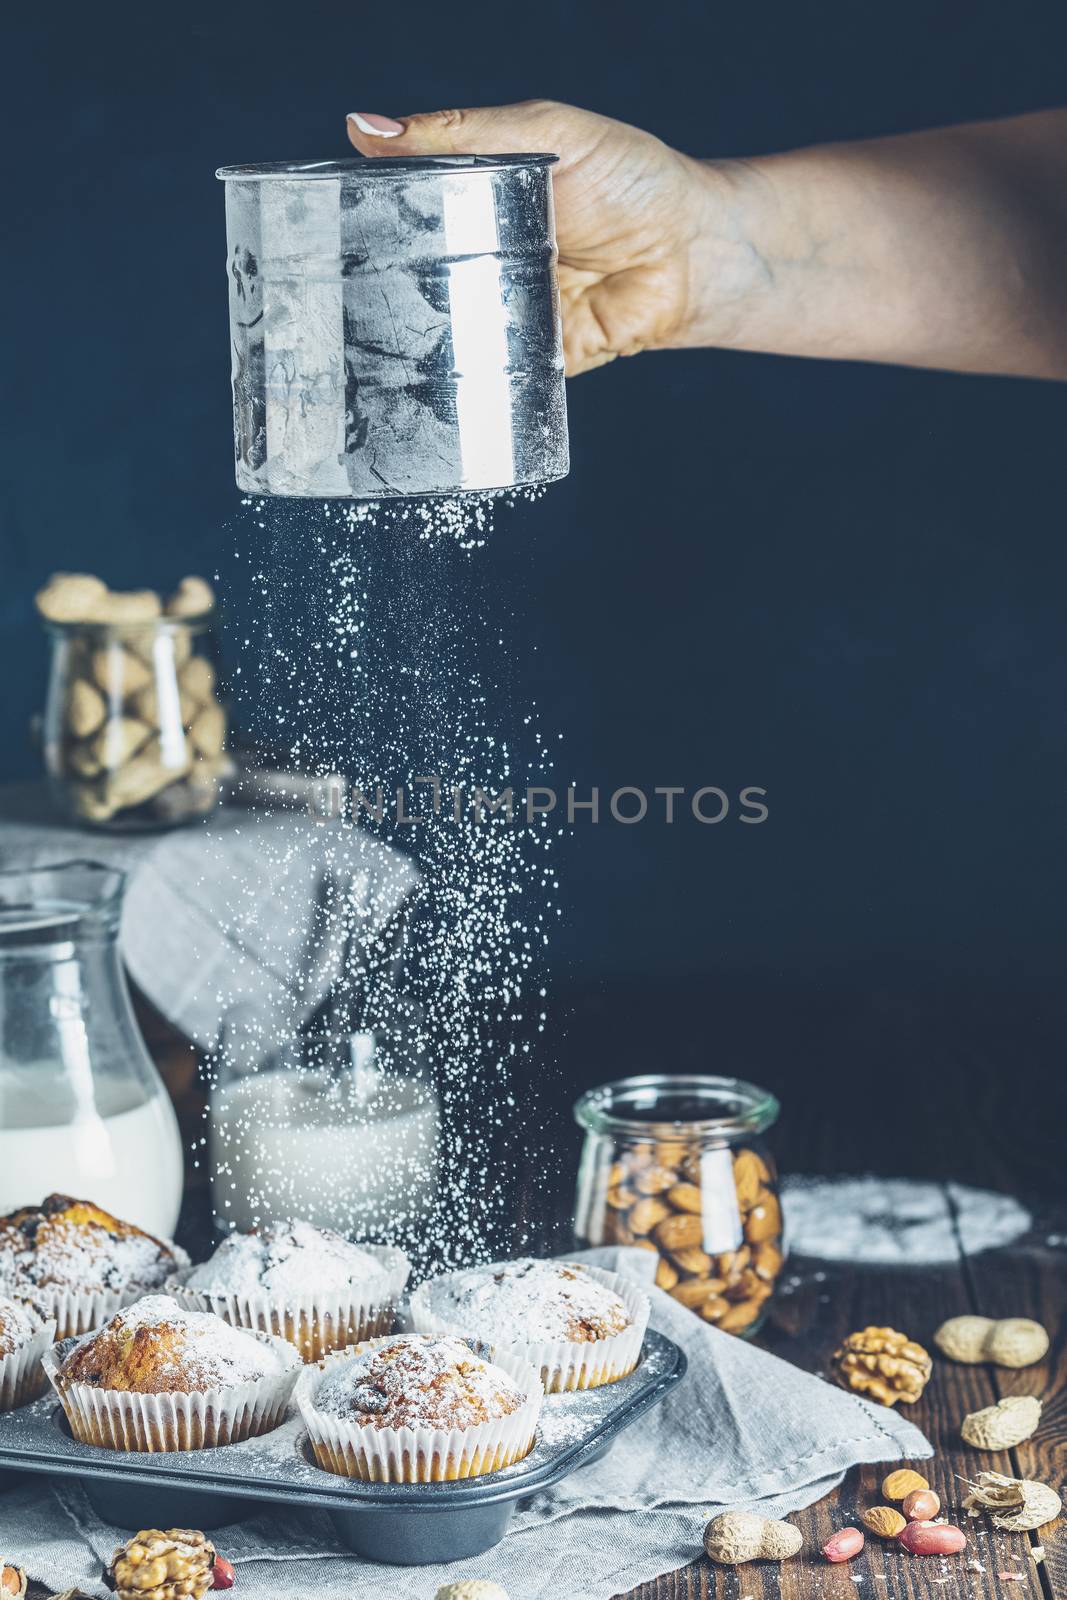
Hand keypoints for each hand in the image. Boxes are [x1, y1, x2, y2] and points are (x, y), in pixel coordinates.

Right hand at [346, 102, 708, 374]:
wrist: (695, 251)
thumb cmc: (630, 179)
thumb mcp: (543, 132)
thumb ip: (460, 134)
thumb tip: (365, 128)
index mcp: (478, 203)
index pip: (405, 213)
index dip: (366, 222)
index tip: (322, 228)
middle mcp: (484, 262)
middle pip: (415, 280)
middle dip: (380, 288)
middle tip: (339, 290)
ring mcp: (506, 314)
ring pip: (445, 333)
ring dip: (416, 337)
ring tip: (373, 338)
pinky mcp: (532, 361)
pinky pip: (490, 376)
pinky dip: (466, 379)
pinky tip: (434, 375)